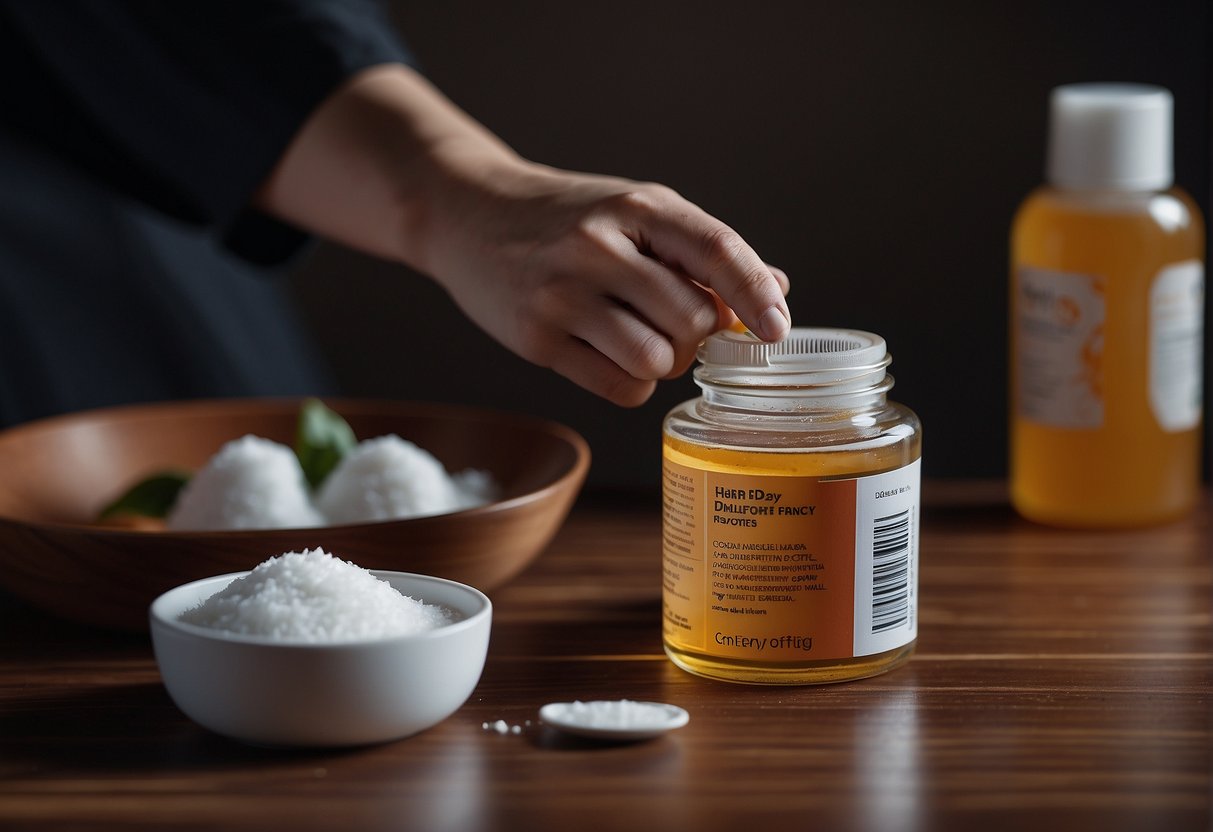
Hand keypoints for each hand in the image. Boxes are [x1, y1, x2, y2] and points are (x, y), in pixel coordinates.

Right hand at [258, 64, 789, 405]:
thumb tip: (777, 290)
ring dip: (665, 363)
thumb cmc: (567, 217)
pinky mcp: (536, 338)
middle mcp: (598, 246)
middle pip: (691, 318)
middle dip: (699, 336)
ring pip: (657, 359)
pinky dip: (634, 384)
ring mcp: (563, 294)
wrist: (466, 214)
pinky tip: (615, 357)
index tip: (777, 331)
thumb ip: (701, 251)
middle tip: (679, 327)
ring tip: (642, 340)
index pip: (716, 251)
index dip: (755, 295)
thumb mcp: (634, 212)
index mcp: (636, 205)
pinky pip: (621, 387)